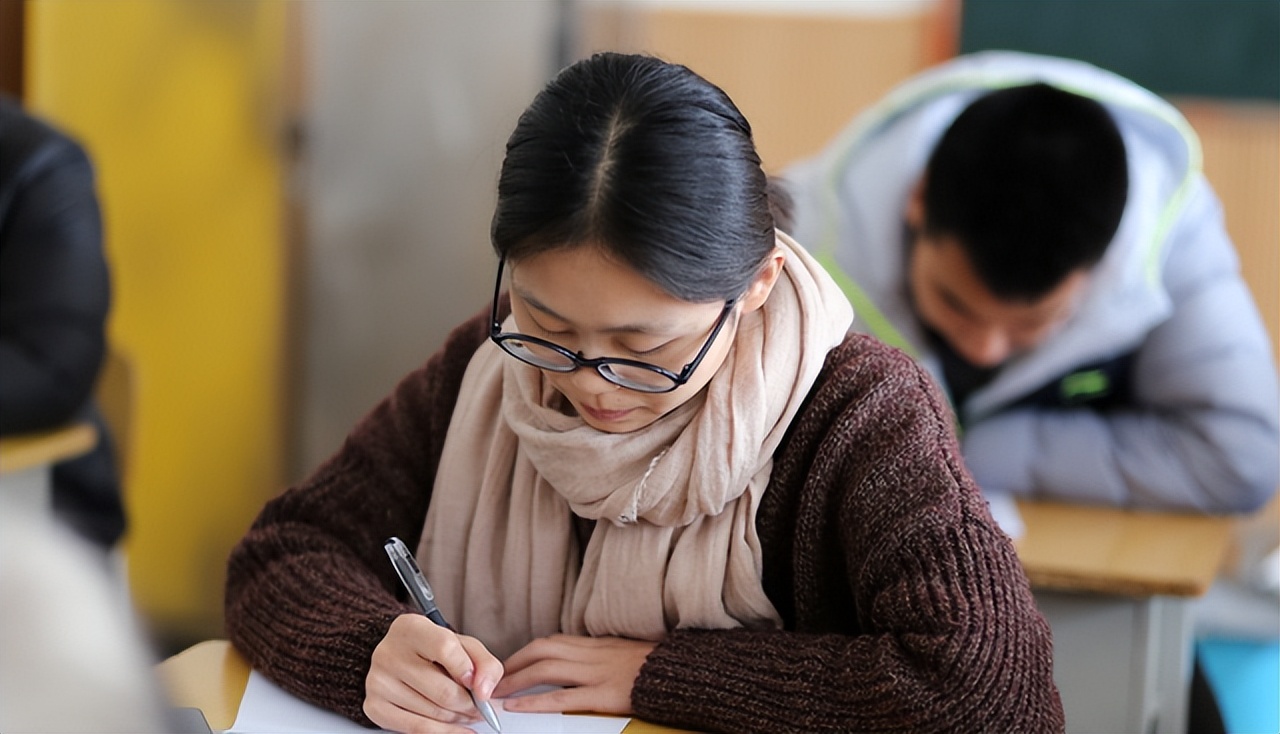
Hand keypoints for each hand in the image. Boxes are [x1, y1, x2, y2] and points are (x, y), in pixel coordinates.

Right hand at [364, 613, 503, 732]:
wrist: (399, 658)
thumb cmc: (433, 650)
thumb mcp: (462, 645)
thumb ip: (483, 663)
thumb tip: (484, 691)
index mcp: (410, 628)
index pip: (445, 648)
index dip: (469, 671)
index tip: (479, 685)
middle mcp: (388, 653)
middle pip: (443, 691)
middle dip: (471, 705)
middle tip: (482, 708)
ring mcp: (378, 682)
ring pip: (433, 713)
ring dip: (459, 719)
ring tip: (467, 712)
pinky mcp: (374, 707)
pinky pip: (416, 729)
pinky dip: (444, 732)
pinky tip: (457, 729)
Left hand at [492, 634, 654, 715]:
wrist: (684, 674)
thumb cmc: (658, 668)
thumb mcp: (625, 653)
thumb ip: (601, 656)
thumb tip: (578, 663)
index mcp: (598, 644)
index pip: (553, 641)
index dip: (526, 652)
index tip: (510, 664)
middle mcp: (594, 653)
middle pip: (542, 650)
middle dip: (513, 663)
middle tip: (494, 678)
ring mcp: (598, 673)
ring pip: (546, 669)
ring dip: (516, 679)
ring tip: (497, 692)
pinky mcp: (604, 694)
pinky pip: (562, 697)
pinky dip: (535, 701)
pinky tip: (517, 707)